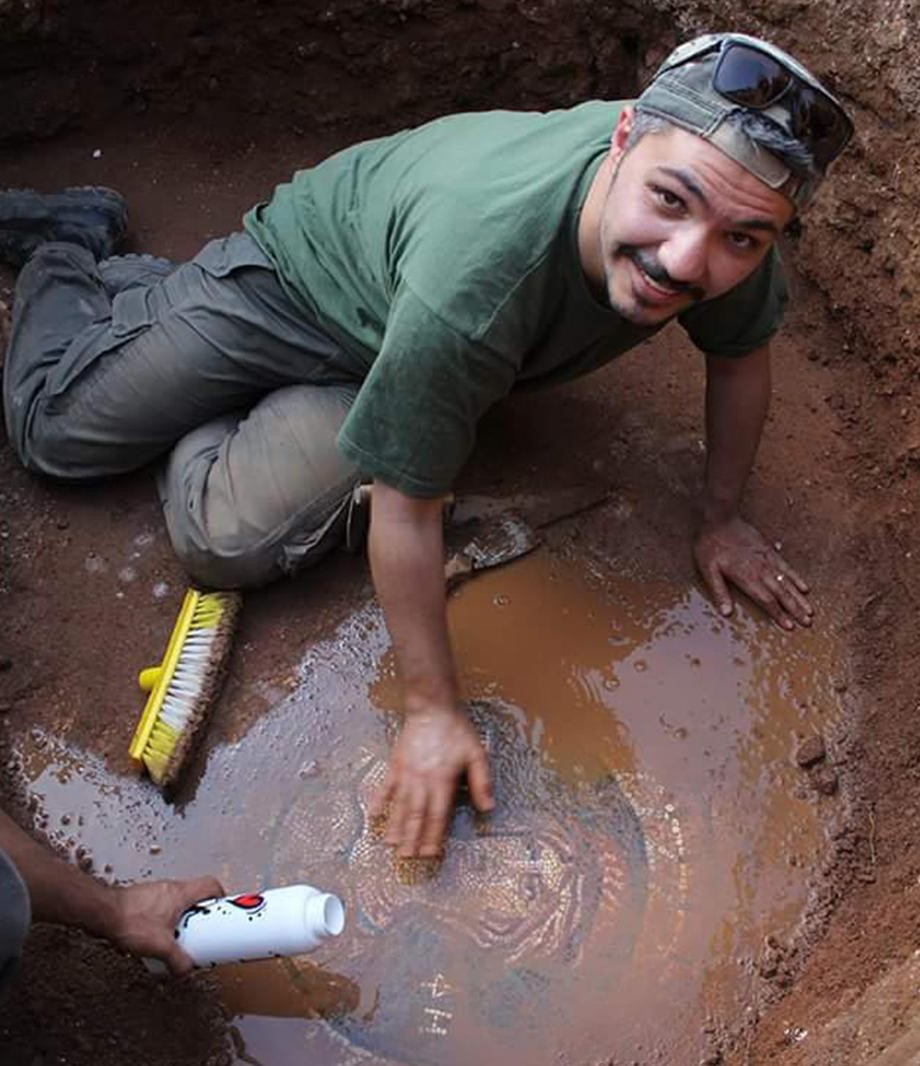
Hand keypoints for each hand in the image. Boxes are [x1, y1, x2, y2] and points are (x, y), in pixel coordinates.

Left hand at [105, 875, 223, 974]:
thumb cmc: (131, 922)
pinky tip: (156, 937)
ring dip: (182, 917)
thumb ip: (177, 960)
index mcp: (182, 893)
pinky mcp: (142, 899)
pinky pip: (162, 906)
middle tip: (201, 930)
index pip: (211, 885)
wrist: (102, 914)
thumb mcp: (161, 946)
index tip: (222, 911)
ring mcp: (155, 892)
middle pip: (195, 895)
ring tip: (178, 937)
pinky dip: (165, 919)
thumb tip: (186, 969)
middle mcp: (170, 888)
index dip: (220, 897)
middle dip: (200, 913)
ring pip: (178, 901)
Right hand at [370, 707, 494, 857]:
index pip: (437, 815)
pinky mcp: (396, 765)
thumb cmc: (456, 730)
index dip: (434, 836)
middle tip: (407, 859)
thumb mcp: (477, 754)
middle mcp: (422, 781)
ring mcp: (406, 774)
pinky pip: (385, 787)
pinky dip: (378, 801)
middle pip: (416, 816)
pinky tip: (373, 815)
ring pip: (399, 806)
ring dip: (395, 827)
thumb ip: (482, 782)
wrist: (432, 708)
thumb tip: (488, 808)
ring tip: (391, 846)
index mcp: (442, 781)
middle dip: (411, 839)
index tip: (430, 853)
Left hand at [694, 516, 812, 629]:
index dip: (778, 614)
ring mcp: (768, 560)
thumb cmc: (710, 545)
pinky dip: (797, 578)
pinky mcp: (769, 551)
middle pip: (782, 593)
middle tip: (808, 623)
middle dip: (795, 610)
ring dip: (800, 598)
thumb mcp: (708, 570)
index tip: (789, 626)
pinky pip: (787, 567)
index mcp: (747, 576)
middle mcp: (762, 570)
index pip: (766, 600)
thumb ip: (719, 592)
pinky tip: (805, 587)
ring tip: (810, 611)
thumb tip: (726, 613)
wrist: (719, 518)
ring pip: (788, 582)